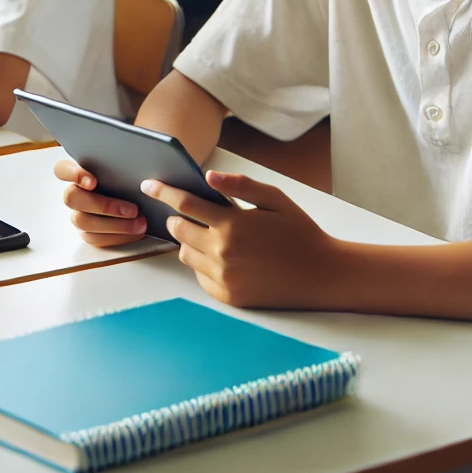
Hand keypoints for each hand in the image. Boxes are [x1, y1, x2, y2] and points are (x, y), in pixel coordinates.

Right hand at [55, 158, 148, 246]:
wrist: (136, 200)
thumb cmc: (126, 180)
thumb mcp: (123, 170)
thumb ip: (119, 168)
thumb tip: (138, 175)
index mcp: (76, 172)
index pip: (62, 169)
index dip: (74, 175)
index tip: (93, 183)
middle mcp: (74, 194)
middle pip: (72, 198)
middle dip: (104, 206)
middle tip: (132, 209)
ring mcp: (78, 214)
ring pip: (83, 222)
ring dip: (115, 225)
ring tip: (139, 223)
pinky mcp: (87, 232)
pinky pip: (95, 238)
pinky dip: (118, 237)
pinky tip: (136, 232)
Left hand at [150, 171, 342, 308]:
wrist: (322, 275)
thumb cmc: (300, 232)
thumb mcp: (275, 200)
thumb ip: (240, 185)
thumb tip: (208, 176)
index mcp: (232, 224)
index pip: (184, 203)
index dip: (164, 191)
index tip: (148, 184)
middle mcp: (221, 252)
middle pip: (178, 229)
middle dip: (178, 217)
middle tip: (189, 213)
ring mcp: (223, 276)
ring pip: (185, 253)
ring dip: (190, 241)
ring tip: (213, 236)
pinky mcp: (227, 296)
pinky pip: (199, 276)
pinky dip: (203, 264)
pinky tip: (224, 257)